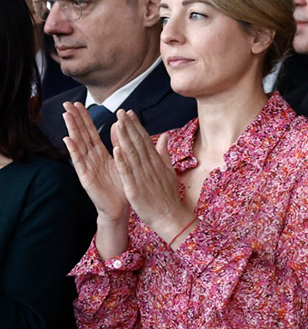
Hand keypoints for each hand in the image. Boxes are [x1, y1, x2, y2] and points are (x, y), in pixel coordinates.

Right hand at [62, 102, 128, 221]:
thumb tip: (117, 125)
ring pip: (78, 145)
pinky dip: (73, 150)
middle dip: (75, 119)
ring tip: (66, 115)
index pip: (90, 132)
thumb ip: (118, 143)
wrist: (120, 207)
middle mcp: (91, 158)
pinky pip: (78, 162)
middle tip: (67, 103)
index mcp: (100, 153)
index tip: (79, 103)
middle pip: (81, 135)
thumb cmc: (121, 185)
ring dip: (72, 130)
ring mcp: (87, 167)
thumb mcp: (122, 161)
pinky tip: (68, 140)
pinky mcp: (86, 177)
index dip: (85, 118)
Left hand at [111, 110, 191, 241]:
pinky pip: (127, 172)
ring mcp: (142, 177)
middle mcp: (150, 166)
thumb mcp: (169, 171)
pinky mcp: (135, 188)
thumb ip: (164, 153)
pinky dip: (122, 160)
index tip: (129, 113)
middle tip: (121, 111)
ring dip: (124, 138)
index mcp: (156, 162)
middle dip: (129, 126)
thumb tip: (165, 136)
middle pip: (138, 143)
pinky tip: (116, 149)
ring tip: (117, 123)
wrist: (170, 217)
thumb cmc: (168, 196)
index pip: (145, 140)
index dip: (136, 125)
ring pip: (132, 154)